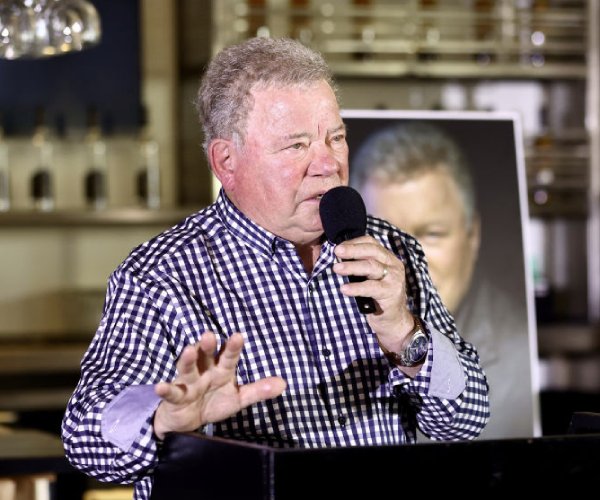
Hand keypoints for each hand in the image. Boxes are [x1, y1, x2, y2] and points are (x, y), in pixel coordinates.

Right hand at [153, 331, 285, 439]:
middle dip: (206, 346)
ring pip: (187, 369)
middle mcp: (204, 371)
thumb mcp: (238, 398)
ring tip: (188, 350)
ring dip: (187, 360)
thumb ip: (258, 391)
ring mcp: (188, 383)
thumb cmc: (213, 402)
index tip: (238, 335)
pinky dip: (165, 389)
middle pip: (205, 356)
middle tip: (209, 335)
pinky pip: (170, 392)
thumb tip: (284, 384)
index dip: (233, 347)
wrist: (187, 422)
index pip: (228, 357)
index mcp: (221, 370)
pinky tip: (160, 386)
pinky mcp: (175, 397)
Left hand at [333, 235, 414, 352]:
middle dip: (352, 250)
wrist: (393, 321)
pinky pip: (371, 287)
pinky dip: (356, 288)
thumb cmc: (377, 297)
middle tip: (336, 251)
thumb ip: (359, 266)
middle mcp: (393, 265)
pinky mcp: (391, 293)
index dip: (354, 242)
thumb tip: (336, 258)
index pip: (371, 243)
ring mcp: (394, 278)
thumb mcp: (370, 278)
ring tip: (336, 269)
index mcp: (388, 258)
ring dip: (352, 267)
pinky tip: (344, 289)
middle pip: (372, 251)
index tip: (338, 246)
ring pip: (371, 267)